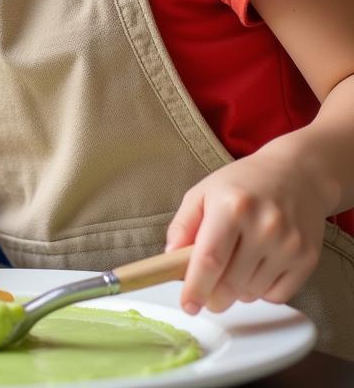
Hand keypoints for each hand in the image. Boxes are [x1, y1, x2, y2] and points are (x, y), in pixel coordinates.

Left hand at [165, 145, 329, 313]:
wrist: (297, 174)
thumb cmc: (244, 183)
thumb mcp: (203, 192)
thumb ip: (183, 224)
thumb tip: (170, 257)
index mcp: (232, 207)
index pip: (210, 259)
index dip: (195, 287)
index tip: (187, 305)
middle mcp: (263, 227)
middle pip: (230, 283)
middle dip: (212, 297)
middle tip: (206, 295)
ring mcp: (288, 245)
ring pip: (252, 292)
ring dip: (235, 292)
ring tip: (232, 268)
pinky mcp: (307, 259)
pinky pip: (277, 295)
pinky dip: (261, 291)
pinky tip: (256, 269)